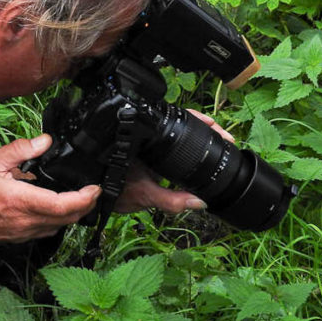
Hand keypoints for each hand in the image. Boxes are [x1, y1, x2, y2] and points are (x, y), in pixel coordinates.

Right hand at [0, 134, 100, 243]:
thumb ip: (20, 149)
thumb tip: (44, 141)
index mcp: (20, 201)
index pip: (63, 205)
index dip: (85, 198)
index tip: (94, 188)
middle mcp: (25, 221)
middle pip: (67, 219)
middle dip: (85, 206)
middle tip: (92, 192)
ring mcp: (23, 232)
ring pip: (58, 227)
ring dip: (73, 215)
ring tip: (78, 199)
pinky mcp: (18, 238)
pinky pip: (46, 232)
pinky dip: (57, 221)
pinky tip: (54, 209)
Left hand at [113, 109, 234, 213]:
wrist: (99, 199)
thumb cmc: (115, 194)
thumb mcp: (146, 197)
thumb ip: (172, 200)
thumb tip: (199, 201)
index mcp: (142, 142)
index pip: (170, 121)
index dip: (193, 119)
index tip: (212, 123)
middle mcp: (143, 139)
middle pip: (176, 123)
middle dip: (201, 125)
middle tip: (222, 134)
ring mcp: (146, 144)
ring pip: (173, 131)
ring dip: (194, 133)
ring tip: (215, 137)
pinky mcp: (147, 152)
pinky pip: (169, 143)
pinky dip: (185, 144)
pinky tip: (199, 148)